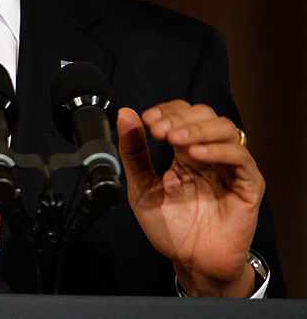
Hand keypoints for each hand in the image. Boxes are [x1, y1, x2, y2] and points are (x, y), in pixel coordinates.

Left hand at [117, 100, 261, 296]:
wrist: (190, 261)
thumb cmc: (170, 228)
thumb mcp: (141, 186)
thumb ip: (133, 152)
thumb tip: (125, 115)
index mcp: (184, 152)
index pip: (183, 114)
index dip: (167, 111)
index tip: (147, 120)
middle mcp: (209, 156)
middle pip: (205, 115)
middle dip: (179, 118)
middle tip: (159, 130)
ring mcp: (229, 169)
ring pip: (226, 129)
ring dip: (197, 129)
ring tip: (174, 140)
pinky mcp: (248, 186)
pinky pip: (241, 159)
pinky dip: (219, 151)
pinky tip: (196, 155)